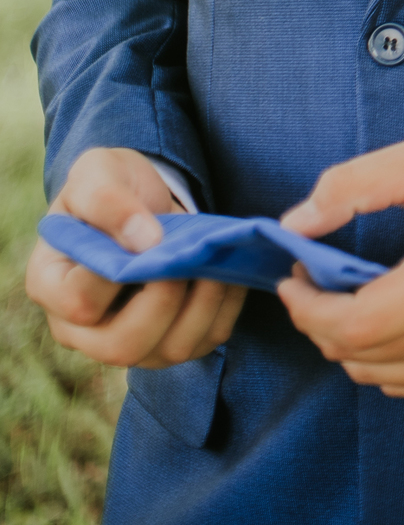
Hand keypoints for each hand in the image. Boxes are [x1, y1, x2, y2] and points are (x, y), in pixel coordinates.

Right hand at [24, 147, 245, 369]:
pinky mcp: (167, 340)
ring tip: (215, 262)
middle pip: (122, 347)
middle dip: (164, 303)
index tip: (147, 237)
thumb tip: (145, 241)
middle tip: (186, 259)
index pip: (80, 303)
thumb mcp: (96, 172)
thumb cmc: (108, 184)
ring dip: (202, 307)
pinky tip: (230, 272)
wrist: (139, 197)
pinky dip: (224, 309)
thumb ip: (108, 201)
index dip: (116, 277)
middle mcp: (83, 329)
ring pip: (167, 352)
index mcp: (51, 286)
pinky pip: (203, 341)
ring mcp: (126, 340)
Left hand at [277, 137, 403, 402]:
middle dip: (321, 321)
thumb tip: (296, 226)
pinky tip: (396, 319)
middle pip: (358, 357)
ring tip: (356, 298)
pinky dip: (388, 360)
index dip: (309, 308)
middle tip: (316, 283)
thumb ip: (354, 184)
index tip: (295, 277)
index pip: (352, 325)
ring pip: (379, 378)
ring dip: (352, 342)